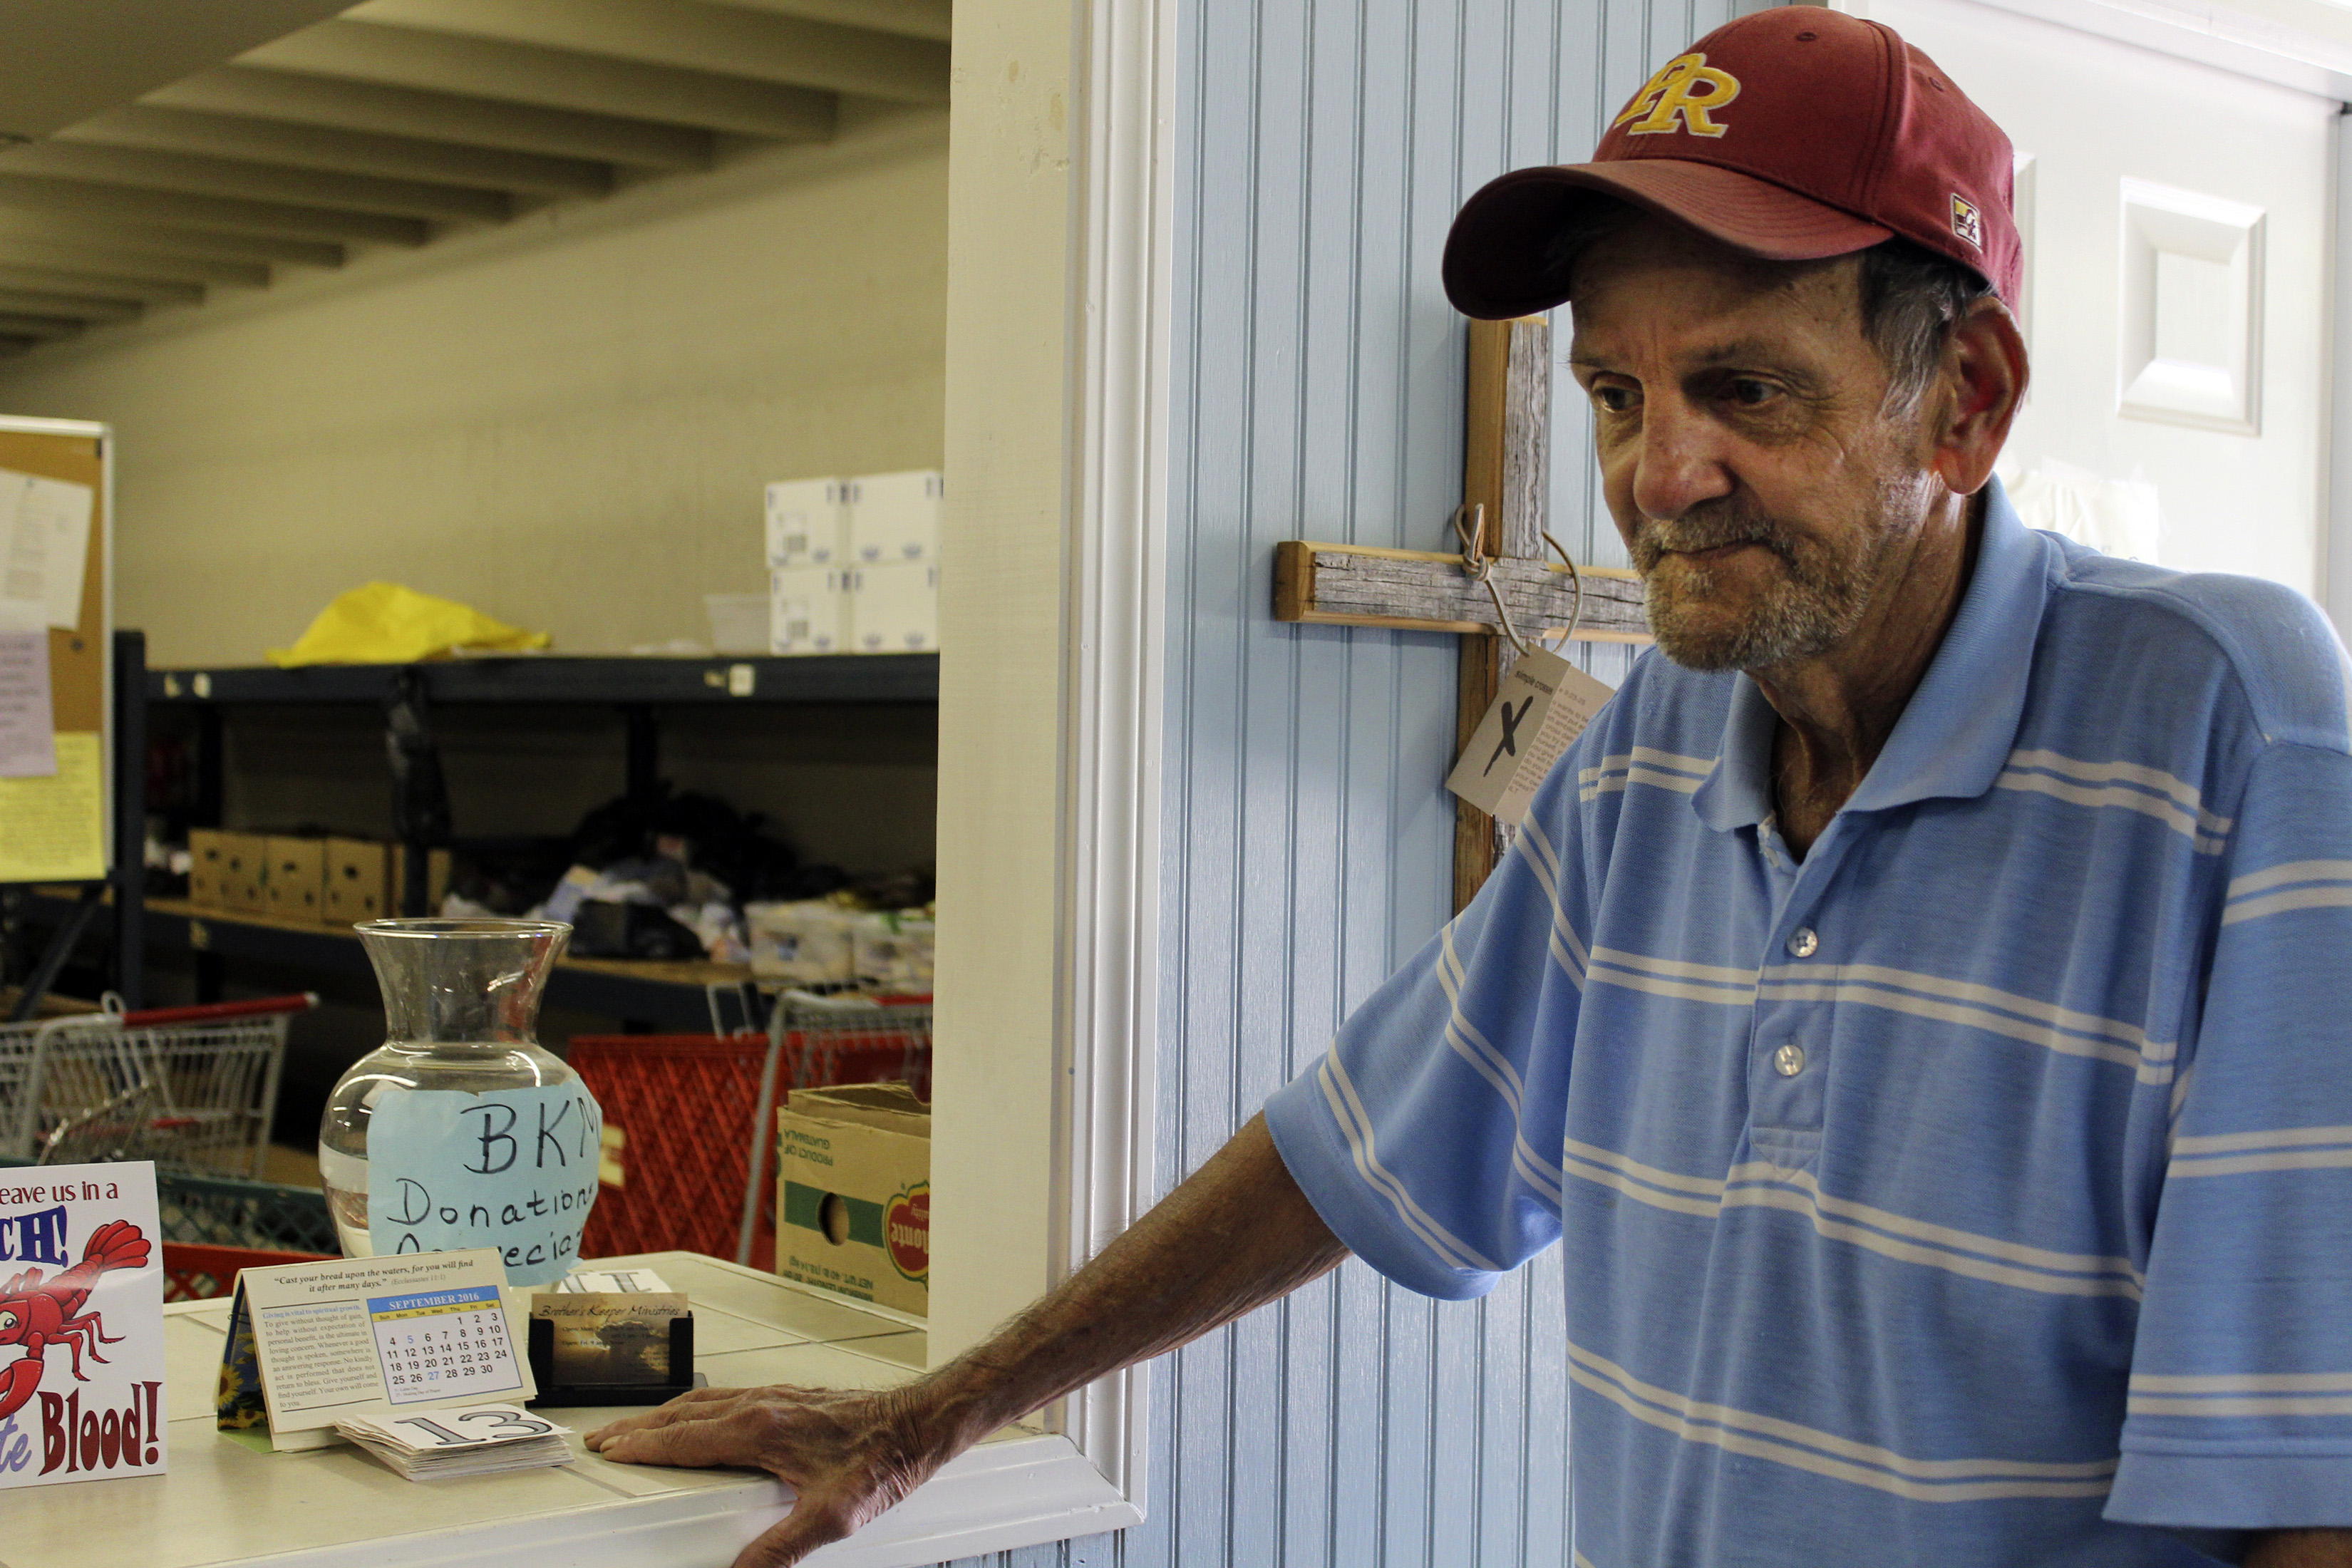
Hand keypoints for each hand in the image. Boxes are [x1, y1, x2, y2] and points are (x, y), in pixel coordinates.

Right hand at [586, 1382, 938, 1567]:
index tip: (611, 1450)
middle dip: (640, 1428)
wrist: (920, 1421)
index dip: (643, 1447)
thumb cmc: (883, 1459)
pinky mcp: (793, 1398)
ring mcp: (777, 1398)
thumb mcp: (831, 1517)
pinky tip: (704, 1416)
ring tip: (642, 1428)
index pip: (684, 1439)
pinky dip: (700, 1407)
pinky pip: (730, 1397)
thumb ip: (779, 1549)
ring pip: (706, 1402)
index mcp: (760, 1429)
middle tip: (606, 1439)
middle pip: (684, 1415)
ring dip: (667, 1415)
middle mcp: (763, 1406)